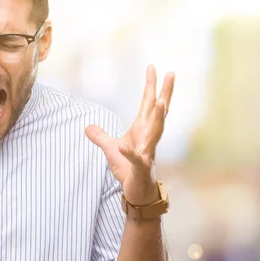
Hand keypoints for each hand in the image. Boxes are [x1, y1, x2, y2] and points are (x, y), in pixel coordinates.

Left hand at [86, 65, 174, 204]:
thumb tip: (87, 127)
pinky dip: (130, 153)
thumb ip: (100, 137)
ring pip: (156, 132)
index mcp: (143, 130)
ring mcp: (147, 152)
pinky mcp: (140, 168)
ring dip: (159, 118)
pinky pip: (136, 159)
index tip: (152, 67)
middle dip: (164, 93)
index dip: (150, 85)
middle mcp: (149, 137)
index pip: (148, 104)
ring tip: (161, 102)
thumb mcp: (111, 149)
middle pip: (159, 112)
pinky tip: (124, 146)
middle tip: (171, 74)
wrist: (136, 193)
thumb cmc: (128, 170)